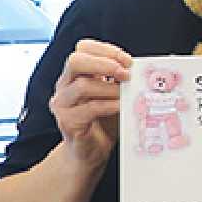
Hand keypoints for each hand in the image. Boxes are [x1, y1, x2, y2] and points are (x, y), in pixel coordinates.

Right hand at [49, 38, 132, 169]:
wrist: (90, 152)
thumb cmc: (103, 122)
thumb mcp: (113, 95)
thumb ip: (119, 79)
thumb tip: (139, 67)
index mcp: (75, 74)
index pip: (83, 48)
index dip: (106, 50)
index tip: (127, 60)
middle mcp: (64, 86)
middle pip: (75, 61)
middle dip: (104, 63)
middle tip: (125, 73)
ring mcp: (63, 104)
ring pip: (82, 85)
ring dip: (110, 88)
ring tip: (126, 93)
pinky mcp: (68, 122)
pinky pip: (89, 109)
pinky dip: (109, 105)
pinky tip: (121, 106)